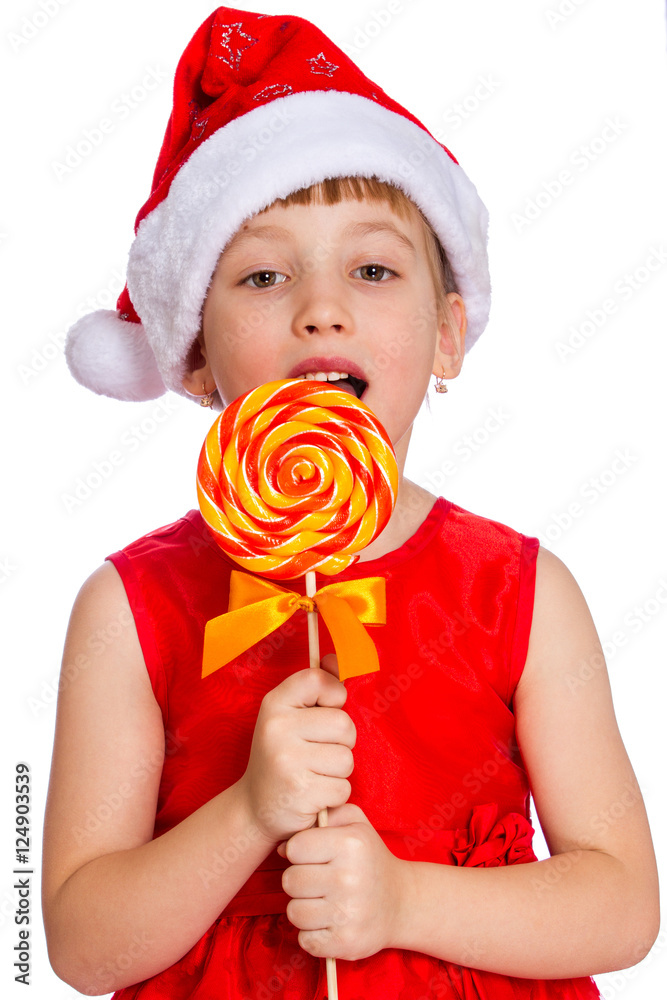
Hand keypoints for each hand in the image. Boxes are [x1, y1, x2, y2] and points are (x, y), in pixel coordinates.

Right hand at [239, 658, 355, 843]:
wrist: (253, 808)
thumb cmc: (281, 756)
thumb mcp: (289, 716)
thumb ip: (315, 687)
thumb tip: (336, 659)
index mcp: (275, 704)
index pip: (318, 680)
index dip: (333, 696)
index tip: (324, 711)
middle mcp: (277, 728)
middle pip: (344, 724)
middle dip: (341, 742)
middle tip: (318, 753)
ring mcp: (287, 760)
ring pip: (346, 758)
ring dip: (337, 772)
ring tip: (313, 774)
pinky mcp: (300, 791)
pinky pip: (343, 787)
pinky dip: (334, 794)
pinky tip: (312, 794)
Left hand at [278, 803, 405, 960]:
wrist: (402, 902)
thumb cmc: (370, 859)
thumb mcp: (355, 823)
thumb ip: (323, 817)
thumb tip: (282, 847)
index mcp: (350, 844)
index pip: (295, 848)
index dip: (299, 852)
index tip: (314, 856)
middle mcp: (349, 878)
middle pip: (290, 881)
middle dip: (301, 880)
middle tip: (320, 880)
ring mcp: (347, 913)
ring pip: (294, 912)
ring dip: (304, 908)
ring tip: (324, 901)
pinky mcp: (345, 942)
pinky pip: (305, 939)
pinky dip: (313, 933)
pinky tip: (329, 922)